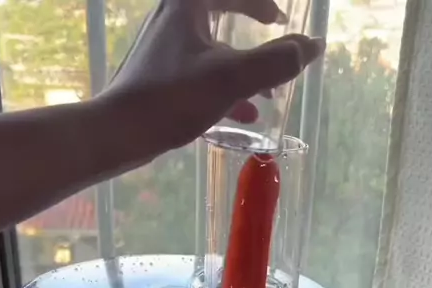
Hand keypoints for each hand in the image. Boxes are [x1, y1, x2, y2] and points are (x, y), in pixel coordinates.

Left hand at [102, 0, 324, 155]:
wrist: (117, 132)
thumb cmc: (172, 99)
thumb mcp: (231, 78)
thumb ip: (276, 61)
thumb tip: (314, 47)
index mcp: (188, 3)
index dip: (262, 5)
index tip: (281, 19)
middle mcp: (173, 17)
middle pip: (222, 15)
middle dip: (255, 39)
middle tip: (277, 52)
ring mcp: (163, 49)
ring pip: (213, 51)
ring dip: (244, 71)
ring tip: (267, 96)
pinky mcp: (158, 77)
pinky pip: (200, 75)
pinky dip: (224, 90)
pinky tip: (244, 116)